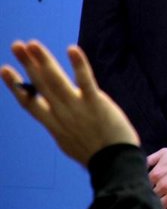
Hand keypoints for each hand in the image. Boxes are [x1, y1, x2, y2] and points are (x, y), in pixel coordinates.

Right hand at [2, 40, 138, 164]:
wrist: (114, 164)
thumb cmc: (95, 153)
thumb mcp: (68, 141)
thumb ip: (61, 126)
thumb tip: (56, 118)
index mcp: (53, 123)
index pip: (29, 101)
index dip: (15, 85)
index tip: (4, 69)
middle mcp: (60, 113)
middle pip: (40, 84)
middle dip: (28, 64)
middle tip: (16, 45)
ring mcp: (77, 107)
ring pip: (56, 80)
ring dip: (43, 60)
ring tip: (32, 44)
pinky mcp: (96, 103)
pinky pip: (85, 81)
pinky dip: (79, 65)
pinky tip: (72, 49)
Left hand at [147, 145, 166, 208]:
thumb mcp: (163, 152)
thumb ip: (149, 160)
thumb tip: (138, 167)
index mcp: (155, 174)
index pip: (142, 188)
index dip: (143, 191)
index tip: (143, 194)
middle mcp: (163, 184)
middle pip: (150, 198)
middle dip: (149, 201)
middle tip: (149, 204)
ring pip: (160, 207)